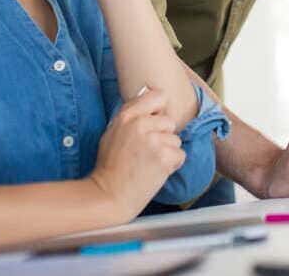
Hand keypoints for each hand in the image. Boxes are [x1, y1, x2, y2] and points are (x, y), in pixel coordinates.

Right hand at [88, 87, 184, 221]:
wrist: (108, 195)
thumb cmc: (110, 166)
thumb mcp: (113, 132)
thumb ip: (132, 115)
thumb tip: (149, 92)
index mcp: (126, 116)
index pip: (158, 96)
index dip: (159, 110)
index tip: (154, 122)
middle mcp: (140, 124)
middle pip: (169, 122)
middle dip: (163, 136)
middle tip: (146, 152)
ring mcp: (153, 140)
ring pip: (175, 140)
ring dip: (167, 153)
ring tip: (148, 164)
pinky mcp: (164, 157)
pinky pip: (180, 155)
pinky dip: (172, 165)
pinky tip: (155, 172)